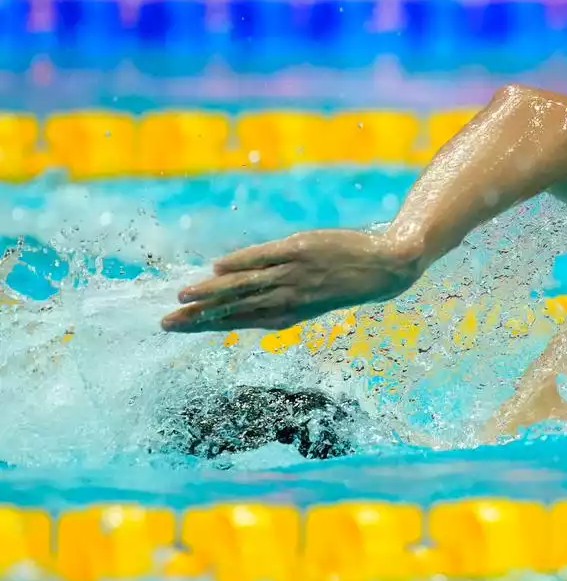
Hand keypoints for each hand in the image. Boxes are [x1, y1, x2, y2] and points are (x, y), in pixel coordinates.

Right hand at [160, 229, 420, 333]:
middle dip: (200, 317)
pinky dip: (242, 262)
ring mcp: (294, 275)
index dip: (208, 327)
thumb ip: (280, 303)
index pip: (240, 323)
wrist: (386, 267)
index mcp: (290, 315)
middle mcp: (288, 298)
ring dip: (213, 292)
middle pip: (236, 309)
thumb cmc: (347, 282)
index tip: (178, 329)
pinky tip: (217, 267)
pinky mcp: (301, 251)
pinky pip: (265, 258)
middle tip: (166, 323)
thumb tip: (246, 306)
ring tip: (184, 298)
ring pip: (246, 287)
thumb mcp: (314, 301)